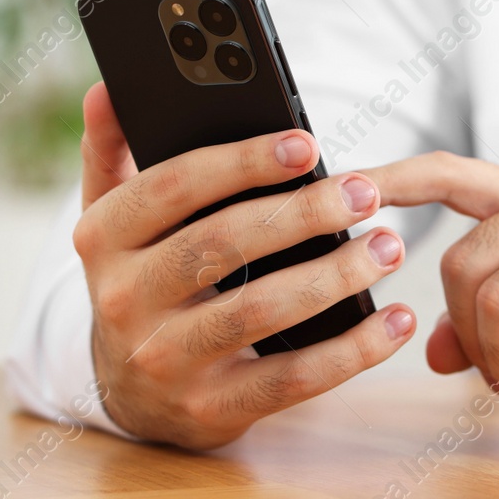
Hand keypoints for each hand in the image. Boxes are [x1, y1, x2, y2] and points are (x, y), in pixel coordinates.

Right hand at [74, 83, 415, 448]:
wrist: (128, 392)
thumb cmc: (142, 277)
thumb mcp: (113, 217)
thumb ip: (112, 149)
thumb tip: (107, 88)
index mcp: (103, 238)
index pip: (173, 187)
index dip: (242, 162)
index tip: (307, 144)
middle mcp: (123, 301)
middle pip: (221, 245)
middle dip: (302, 215)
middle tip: (365, 192)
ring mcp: (165, 360)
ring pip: (260, 312)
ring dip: (335, 277)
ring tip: (388, 246)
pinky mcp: (210, 410)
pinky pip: (291, 379)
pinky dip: (352, 350)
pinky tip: (396, 321)